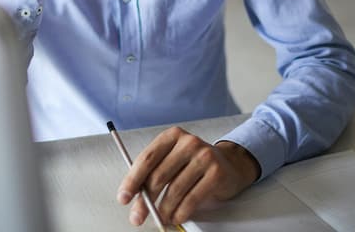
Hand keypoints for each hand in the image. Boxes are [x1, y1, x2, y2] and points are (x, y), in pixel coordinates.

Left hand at [117, 127, 260, 225]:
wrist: (230, 163)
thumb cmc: (195, 163)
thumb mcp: (173, 159)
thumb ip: (155, 171)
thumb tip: (135, 195)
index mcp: (172, 136)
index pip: (147, 159)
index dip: (132, 180)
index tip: (124, 196)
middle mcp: (188, 143)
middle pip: (159, 176)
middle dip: (145, 201)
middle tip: (138, 215)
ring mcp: (204, 156)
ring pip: (175, 190)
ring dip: (164, 210)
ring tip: (160, 218)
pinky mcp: (216, 172)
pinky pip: (192, 198)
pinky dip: (181, 212)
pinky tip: (176, 217)